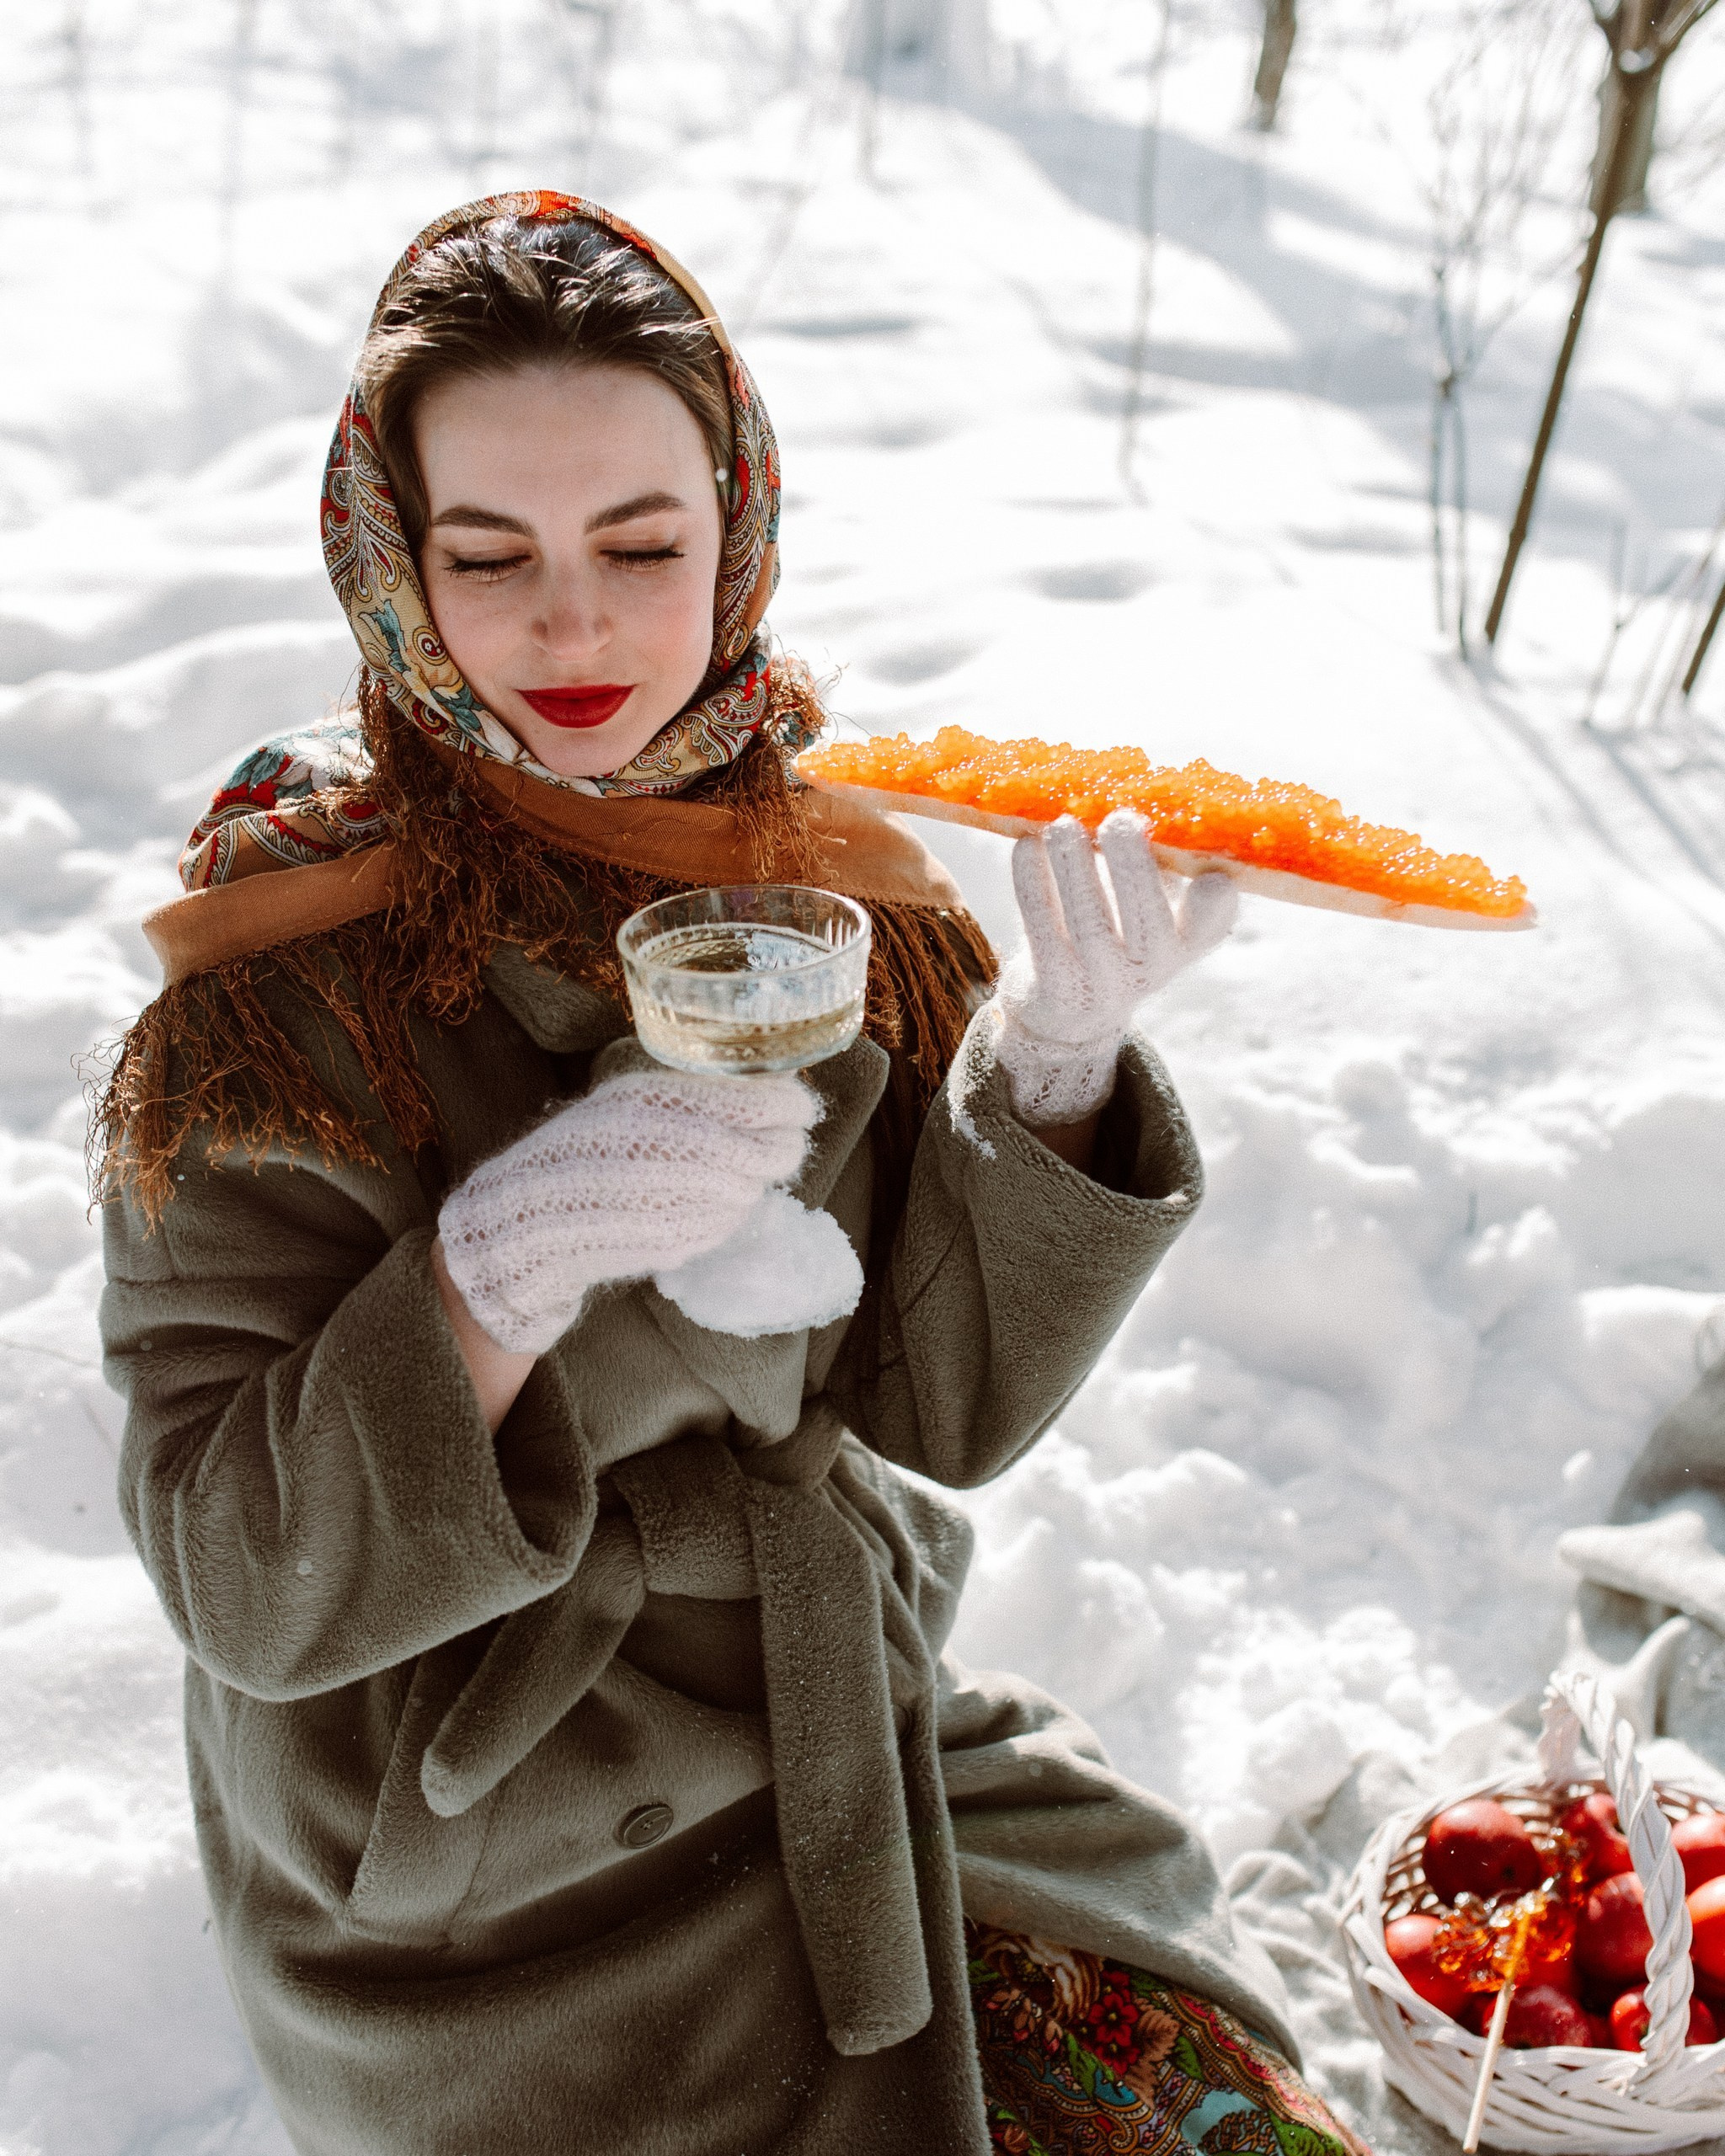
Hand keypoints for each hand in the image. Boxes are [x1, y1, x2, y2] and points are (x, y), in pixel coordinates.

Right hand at [438, 1068, 819, 1353]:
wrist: (531, 1220)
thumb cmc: (583, 1154)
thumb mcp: (630, 1103)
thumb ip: (690, 1098)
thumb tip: (765, 1093)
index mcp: (655, 1098)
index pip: (755, 1098)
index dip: (789, 1104)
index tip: (800, 1108)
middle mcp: (670, 1143)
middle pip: (764, 1149)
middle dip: (781, 1148)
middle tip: (785, 1144)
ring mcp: (677, 1195)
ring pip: (749, 1188)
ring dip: (752, 1182)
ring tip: (734, 1175)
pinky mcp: (676, 1238)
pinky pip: (724, 1223)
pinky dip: (725, 1214)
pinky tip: (706, 1205)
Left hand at [992, 810, 1236, 1128]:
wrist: (1069, 1010)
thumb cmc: (1115, 933)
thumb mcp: (1146, 908)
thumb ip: (1152, 863)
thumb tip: (1136, 794)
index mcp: (1181, 943)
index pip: (1209, 927)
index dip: (1214, 906)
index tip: (1212, 876)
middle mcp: (1147, 969)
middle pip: (1147, 924)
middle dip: (1134, 867)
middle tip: (1119, 820)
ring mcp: (1100, 982)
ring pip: (1089, 923)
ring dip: (1075, 868)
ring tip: (1063, 825)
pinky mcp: (1054, 986)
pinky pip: (1041, 930)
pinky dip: (1033, 884)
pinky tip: (1027, 846)